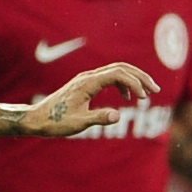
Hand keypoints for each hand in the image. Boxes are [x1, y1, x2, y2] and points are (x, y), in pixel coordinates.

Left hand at [20, 63, 161, 136]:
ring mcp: (87, 79)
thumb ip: (98, 118)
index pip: (117, 74)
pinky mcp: (85, 85)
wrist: (37, 119)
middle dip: (140, 77)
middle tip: (155, 90)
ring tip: (147, 94)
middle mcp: (88, 77)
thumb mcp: (78, 123)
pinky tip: (127, 98)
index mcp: (87, 83)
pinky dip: (122, 84)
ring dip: (133, 79)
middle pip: (120, 68)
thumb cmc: (55, 122)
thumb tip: (118, 115)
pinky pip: (109, 78)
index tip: (143, 99)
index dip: (134, 83)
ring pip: (116, 71)